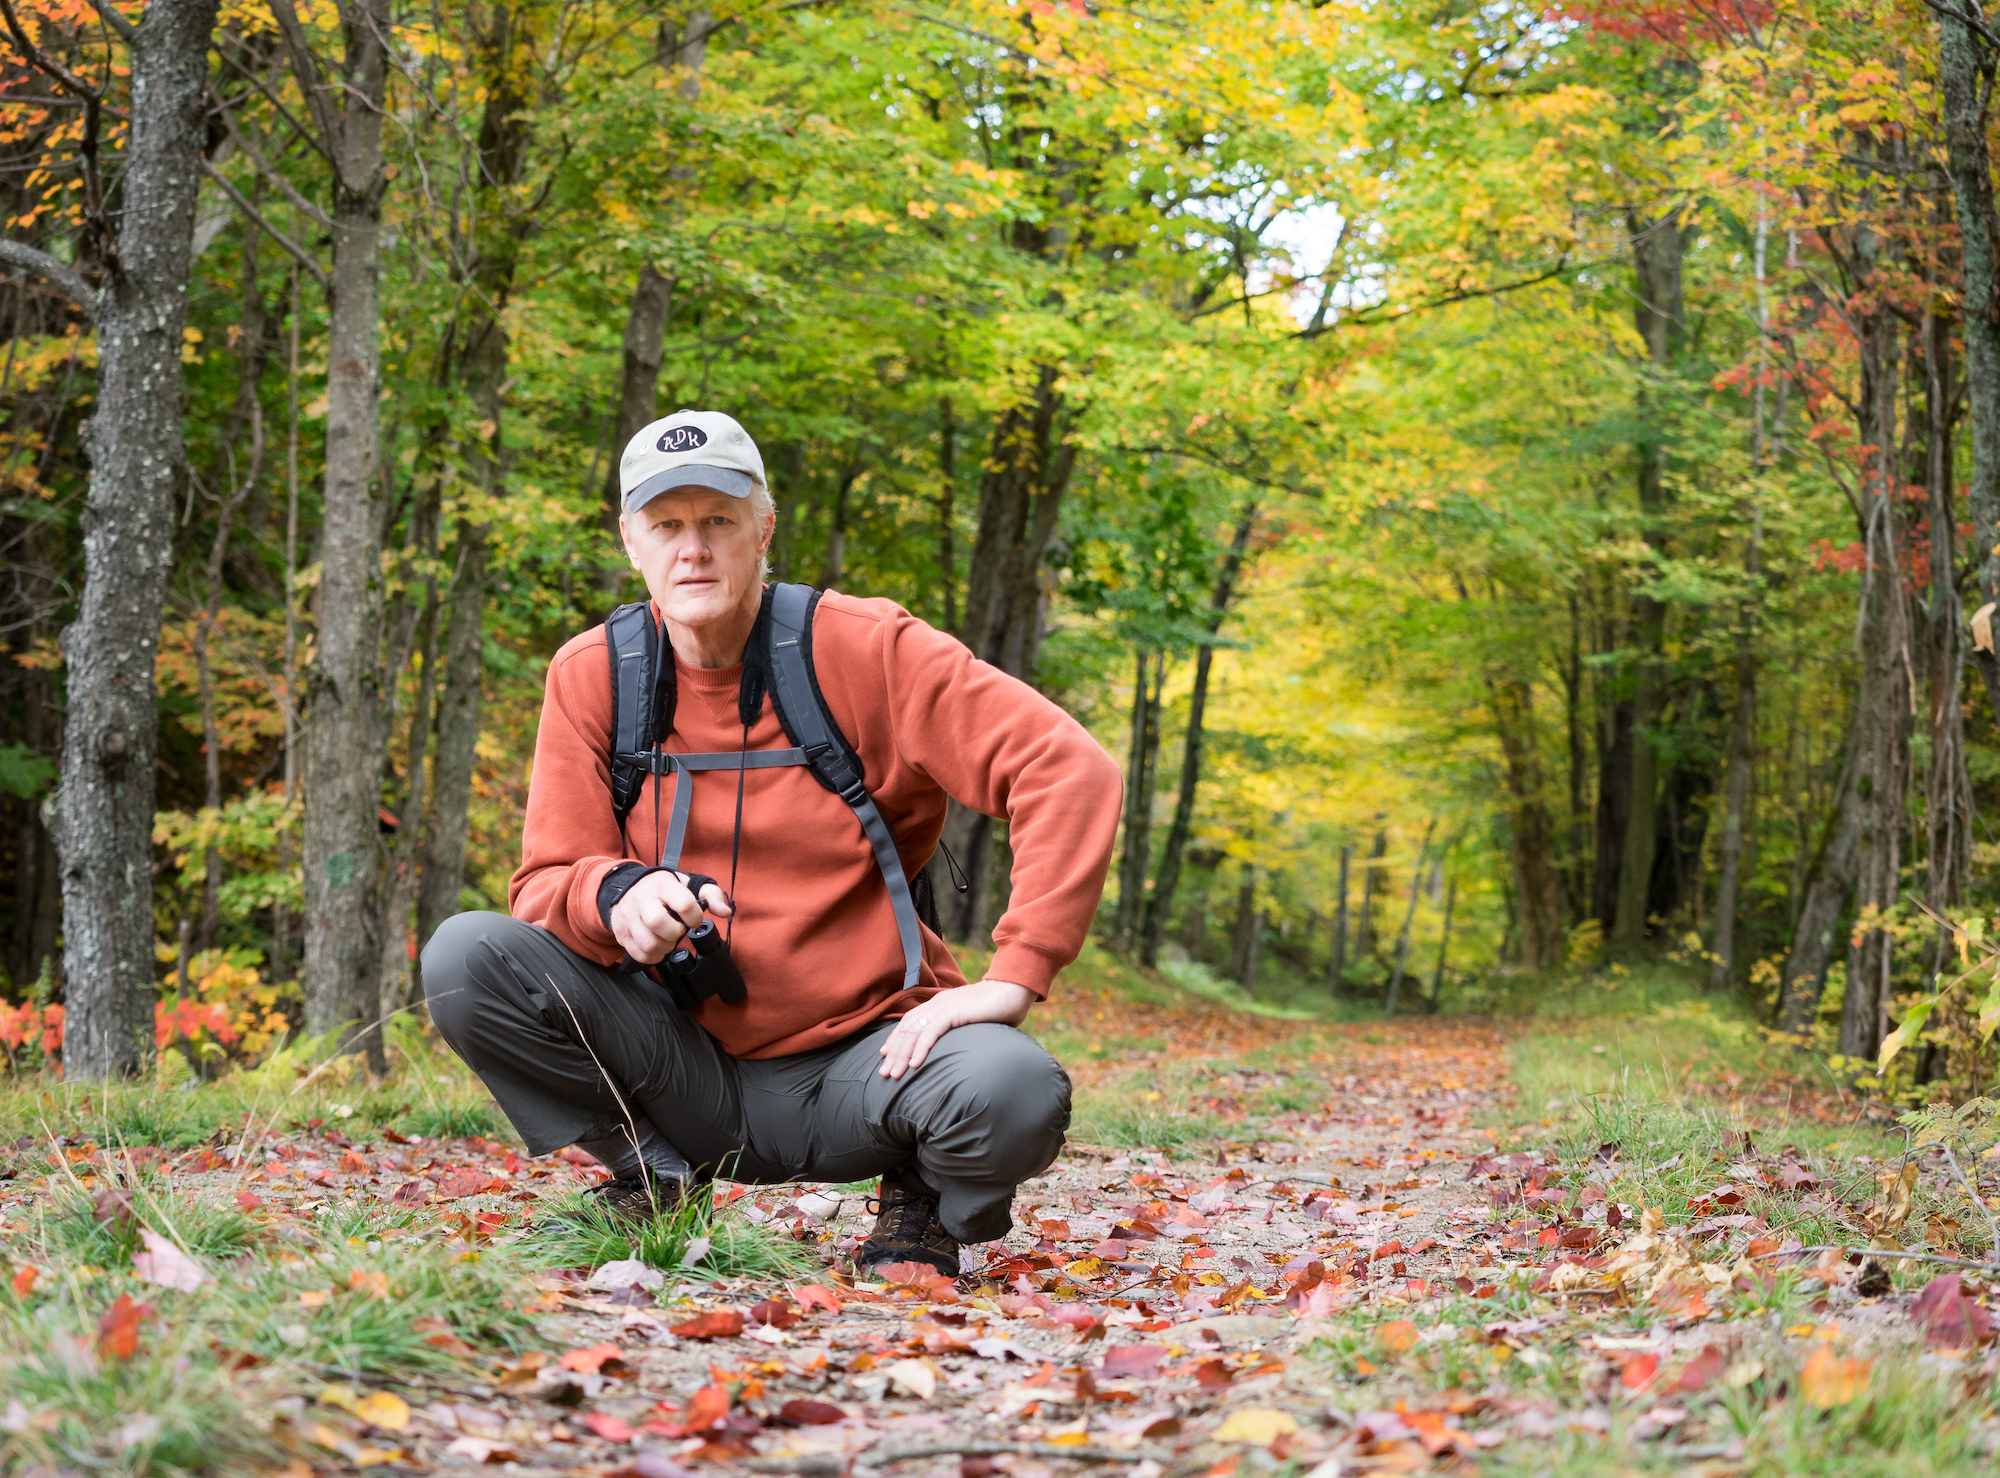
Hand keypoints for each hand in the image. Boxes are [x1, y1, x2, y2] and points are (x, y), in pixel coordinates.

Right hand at [611, 871, 732, 964]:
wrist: (627, 888)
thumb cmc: (663, 889)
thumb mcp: (688, 884)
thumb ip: (711, 895)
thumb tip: (725, 912)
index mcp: (663, 886)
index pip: (683, 903)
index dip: (694, 917)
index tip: (694, 920)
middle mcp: (643, 900)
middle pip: (657, 922)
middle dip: (675, 934)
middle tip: (678, 931)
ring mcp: (629, 917)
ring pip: (648, 943)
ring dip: (664, 948)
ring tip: (668, 941)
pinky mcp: (621, 933)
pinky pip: (638, 954)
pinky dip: (652, 957)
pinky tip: (658, 948)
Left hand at [877, 980, 1034, 1078]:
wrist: (1012, 990)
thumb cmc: (997, 1008)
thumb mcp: (971, 1019)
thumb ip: (959, 1028)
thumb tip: (956, 1047)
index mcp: (939, 1003)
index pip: (909, 1022)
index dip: (896, 1038)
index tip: (886, 1055)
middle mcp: (936, 1004)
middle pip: (907, 1029)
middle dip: (894, 1052)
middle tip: (884, 1073)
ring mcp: (943, 1007)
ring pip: (914, 1032)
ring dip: (902, 1055)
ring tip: (894, 1074)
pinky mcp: (953, 1012)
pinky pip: (931, 1032)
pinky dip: (920, 1049)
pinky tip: (915, 1064)